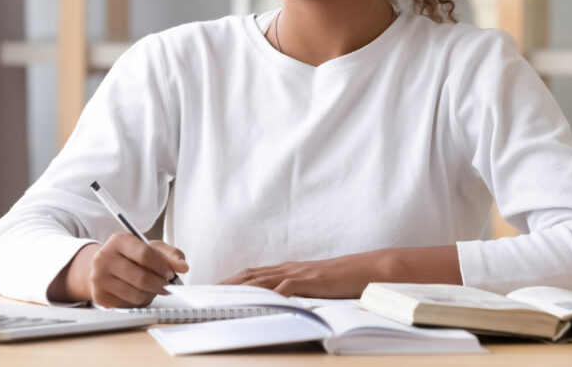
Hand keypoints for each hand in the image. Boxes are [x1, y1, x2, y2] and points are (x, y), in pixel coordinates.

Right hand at [50, 233, 188, 307]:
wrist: (103, 267)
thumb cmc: (130, 256)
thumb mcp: (150, 248)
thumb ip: (170, 255)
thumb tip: (183, 266)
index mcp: (118, 241)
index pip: (145, 254)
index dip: (162, 267)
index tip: (171, 273)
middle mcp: (104, 258)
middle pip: (141, 278)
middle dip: (160, 285)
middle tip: (167, 286)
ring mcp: (99, 278)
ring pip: (136, 294)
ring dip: (151, 295)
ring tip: (153, 289)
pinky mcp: (99, 296)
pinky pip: (128, 305)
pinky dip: (139, 302)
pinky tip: (139, 294)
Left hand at [219, 250, 387, 298]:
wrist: (367, 269)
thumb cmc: (342, 280)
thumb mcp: (313, 286)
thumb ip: (296, 291)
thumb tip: (279, 302)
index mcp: (288, 270)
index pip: (252, 274)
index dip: (230, 281)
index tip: (211, 289)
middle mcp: (289, 269)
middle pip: (250, 275)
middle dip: (225, 285)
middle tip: (204, 295)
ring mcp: (299, 274)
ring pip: (262, 280)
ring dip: (239, 289)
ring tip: (220, 298)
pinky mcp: (311, 281)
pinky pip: (287, 288)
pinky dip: (271, 295)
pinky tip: (259, 302)